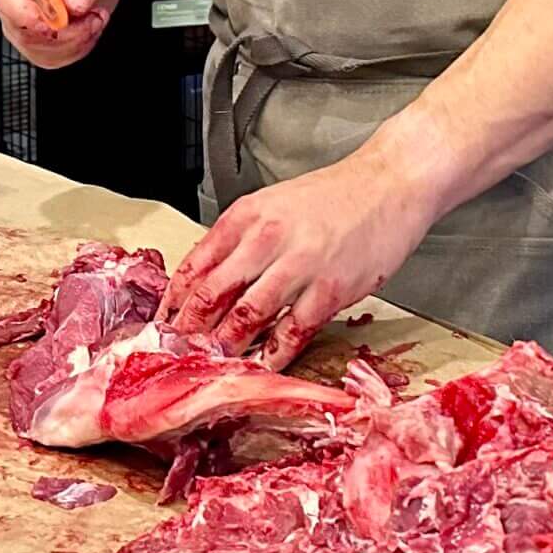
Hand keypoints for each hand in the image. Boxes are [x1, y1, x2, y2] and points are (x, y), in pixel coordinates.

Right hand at [0, 0, 134, 69]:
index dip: (22, 14)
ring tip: (94, 18)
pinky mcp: (38, 33)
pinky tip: (88, 29)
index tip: (52, 25)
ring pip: (34, 48)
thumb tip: (74, 2)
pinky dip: (73, 51)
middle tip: (93, 17)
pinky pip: (47, 57)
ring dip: (72, 42)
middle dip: (62, 33)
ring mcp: (25, 14)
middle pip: (19, 28)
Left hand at [159, 147, 439, 368]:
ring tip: (210, 369)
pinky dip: (272, 355)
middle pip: (211, 293)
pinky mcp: (330, 289)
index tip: (163, 327)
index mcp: (247, 215)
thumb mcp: (274, 205)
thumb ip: (241, 240)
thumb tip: (209, 281)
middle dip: (189, 331)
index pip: (195, 265)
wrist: (389, 183)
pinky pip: (292, 331)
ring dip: (223, 347)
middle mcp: (266, 238)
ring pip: (245, 316)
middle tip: (175, 357)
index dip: (173, 303)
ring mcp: (299, 265)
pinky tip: (261, 368)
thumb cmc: (334, 196)